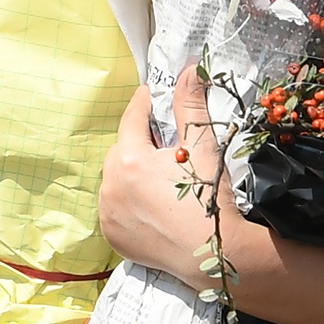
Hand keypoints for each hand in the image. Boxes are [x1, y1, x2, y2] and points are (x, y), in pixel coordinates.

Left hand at [99, 67, 234, 289]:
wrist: (215, 254)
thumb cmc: (209, 198)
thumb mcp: (202, 147)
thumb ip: (190, 105)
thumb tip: (190, 70)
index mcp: (129, 159)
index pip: (132, 118)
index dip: (145, 104)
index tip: (152, 95)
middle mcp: (110, 185)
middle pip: (122, 149)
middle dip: (141, 143)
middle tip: (165, 147)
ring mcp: (108, 212)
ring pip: (116, 178)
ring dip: (132, 173)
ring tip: (160, 180)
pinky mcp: (112, 235)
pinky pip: (115, 207)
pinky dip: (128, 201)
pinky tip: (152, 205)